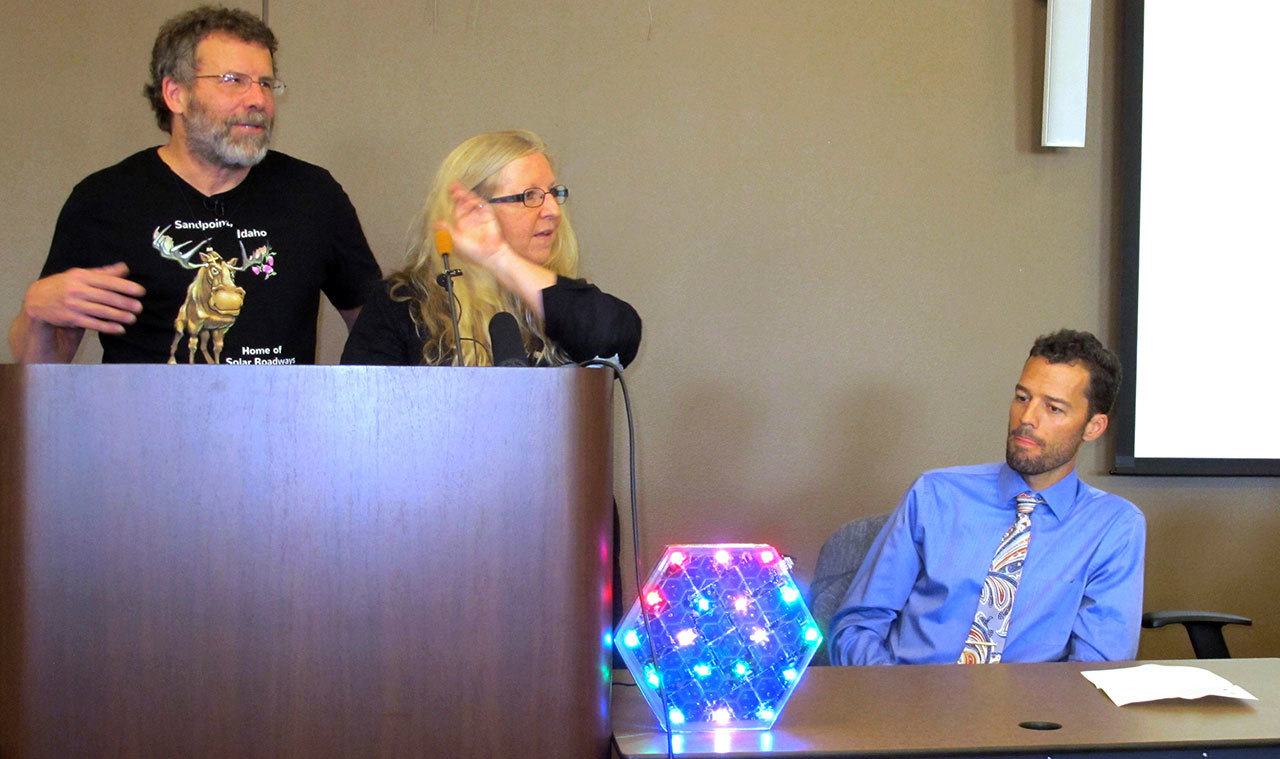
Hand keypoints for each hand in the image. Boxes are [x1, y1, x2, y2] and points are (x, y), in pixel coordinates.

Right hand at [23, 262, 145, 334]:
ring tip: (132, 318)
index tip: (141, 291)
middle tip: (139, 307)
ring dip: (118, 316)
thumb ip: (103, 273)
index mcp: (81, 276)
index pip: (107, 281)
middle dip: (124, 303)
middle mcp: (77, 289)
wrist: (37, 300)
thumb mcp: (79, 275)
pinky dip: (107, 327)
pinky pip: (92, 323)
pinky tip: (119, 329)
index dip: (125, 286)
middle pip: (105, 297)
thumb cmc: (64, 285)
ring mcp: (73, 305)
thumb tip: (125, 268)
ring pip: (100, 311)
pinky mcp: (70, 318)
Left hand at [436, 182, 512, 268]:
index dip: (451, 200)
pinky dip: (476, 201)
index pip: (456, 208)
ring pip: (471, 201)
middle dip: (458, 193)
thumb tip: (436, 223)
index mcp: (462, 224)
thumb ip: (446, 231)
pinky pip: (482, 204)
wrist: (490, 254)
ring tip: (459, 192)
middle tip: (453, 186)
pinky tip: (471, 200)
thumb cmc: (474, 252)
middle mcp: (470, 218)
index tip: (447, 192)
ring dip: (466, 195)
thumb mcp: (455, 241)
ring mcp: (479, 215)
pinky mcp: (488, 214)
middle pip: (463, 202)